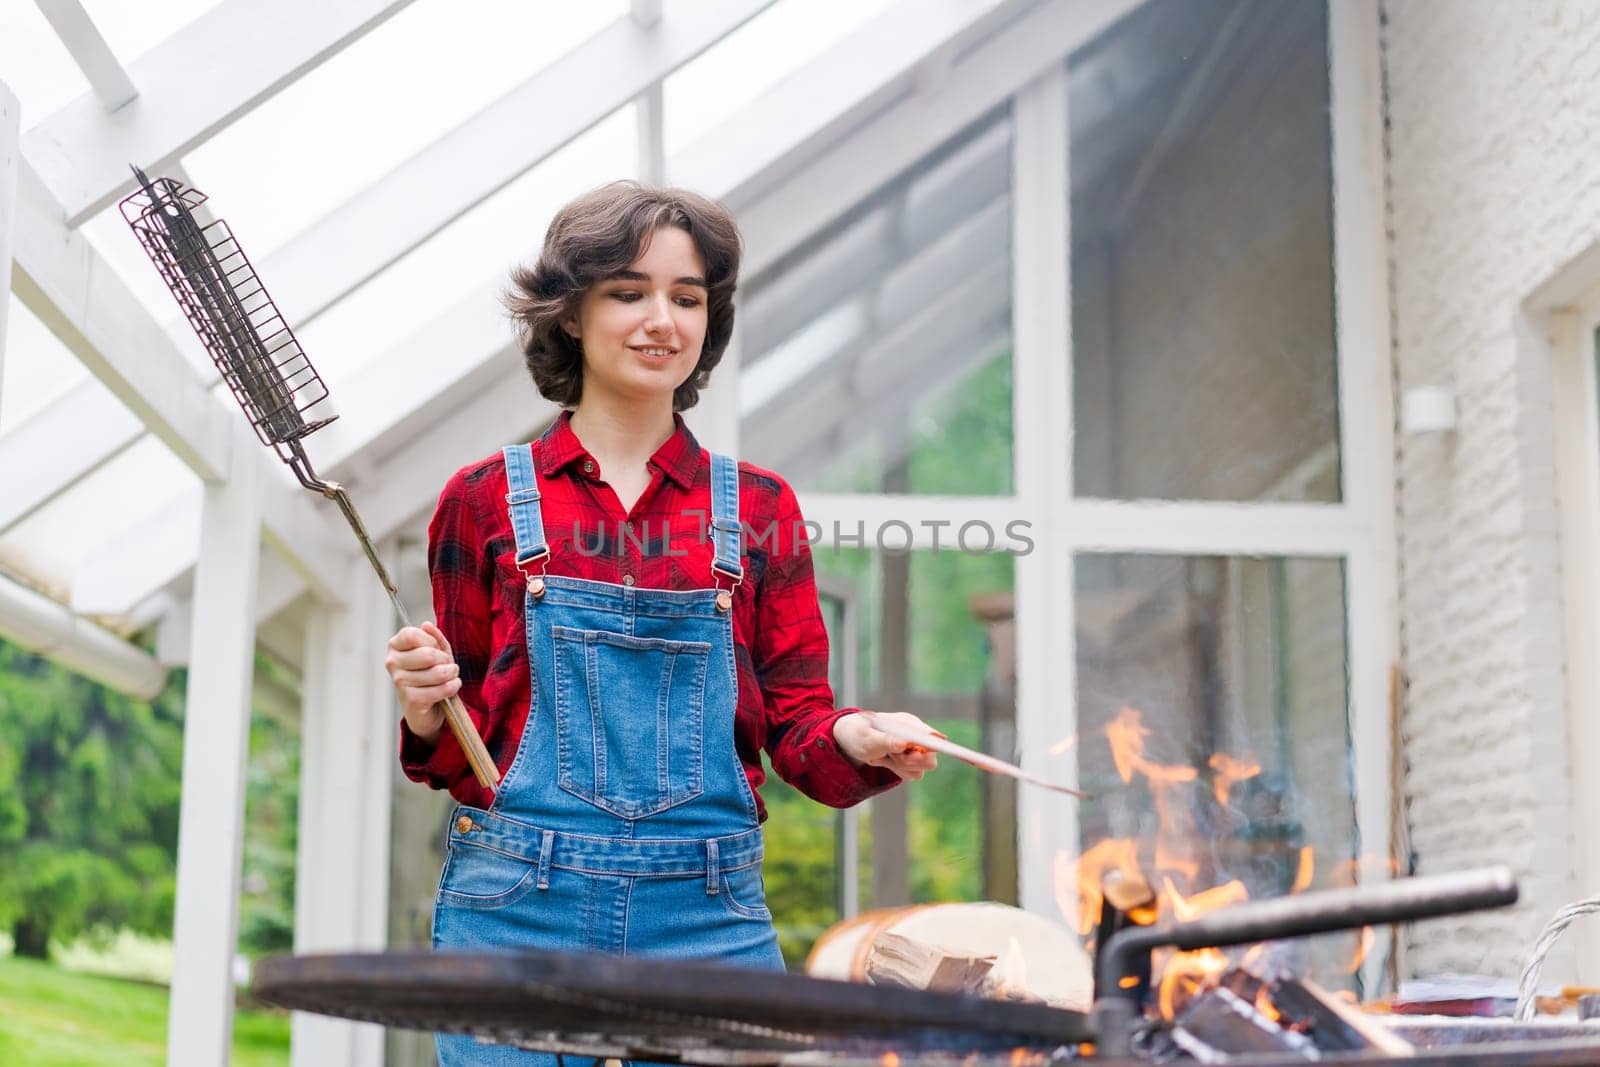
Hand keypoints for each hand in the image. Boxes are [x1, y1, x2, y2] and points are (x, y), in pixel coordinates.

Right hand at [384, 621, 457, 744]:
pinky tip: (452, 687)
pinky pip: (440, 689)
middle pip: (427, 654)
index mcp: (395, 646)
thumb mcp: (437, 651)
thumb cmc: (431, 674)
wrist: (428, 708)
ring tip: (451, 676)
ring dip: (451, 674)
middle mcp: (392, 662)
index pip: (412, 635)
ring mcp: (399, 682)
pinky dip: (452, 687)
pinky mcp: (410, 700)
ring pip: (437, 673)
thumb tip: (426, 625)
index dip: (431, 641)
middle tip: (448, 666)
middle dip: (445, 660)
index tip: (436, 649)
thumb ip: (435, 637)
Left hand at [832, 711, 939, 780]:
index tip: (917, 755)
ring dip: (899, 767)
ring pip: (919, 770)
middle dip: (909, 763)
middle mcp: (916, 736)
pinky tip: (884, 759)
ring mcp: (914, 750)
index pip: (930, 736)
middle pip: (929, 759)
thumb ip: (885, 741)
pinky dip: (896, 770)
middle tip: (891, 756)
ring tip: (882, 756)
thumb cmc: (860, 733)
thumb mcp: (867, 737)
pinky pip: (911, 774)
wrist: (852, 740)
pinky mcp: (910, 761)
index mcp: (908, 723)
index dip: (932, 747)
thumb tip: (904, 744)